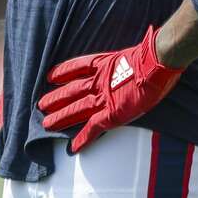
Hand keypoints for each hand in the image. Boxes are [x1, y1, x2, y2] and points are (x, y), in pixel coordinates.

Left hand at [37, 25, 183, 153]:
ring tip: (46, 123)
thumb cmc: (151, 57)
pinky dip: (83, 138)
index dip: (63, 72)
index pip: (76, 67)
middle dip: (56, 98)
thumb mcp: (134, 52)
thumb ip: (128, 57)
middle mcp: (98, 81)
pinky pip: (93, 128)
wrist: (156, 64)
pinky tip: (73, 146)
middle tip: (41, 105)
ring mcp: (103, 98)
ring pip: (76, 109)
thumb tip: (137, 50)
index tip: (51, 76)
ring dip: (61, 117)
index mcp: (103, 64)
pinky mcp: (112, 114)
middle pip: (72, 91)